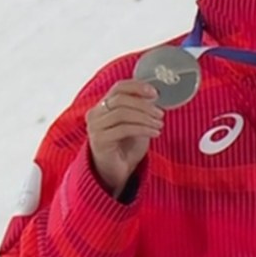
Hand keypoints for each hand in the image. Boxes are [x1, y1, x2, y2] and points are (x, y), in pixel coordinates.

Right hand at [86, 80, 163, 197]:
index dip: (138, 87)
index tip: (155, 93)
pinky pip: (123, 129)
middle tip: (160, 113)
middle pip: (121, 99)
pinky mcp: (99, 140)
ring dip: (145, 118)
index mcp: (104, 105)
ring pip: (122, 113)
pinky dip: (143, 129)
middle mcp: (95, 114)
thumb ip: (141, 108)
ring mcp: (95, 127)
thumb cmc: (127, 144)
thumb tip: (156, 95)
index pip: (119, 87)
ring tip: (159, 124)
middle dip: (144, 105)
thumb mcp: (137, 121)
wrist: (117, 170)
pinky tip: (155, 133)